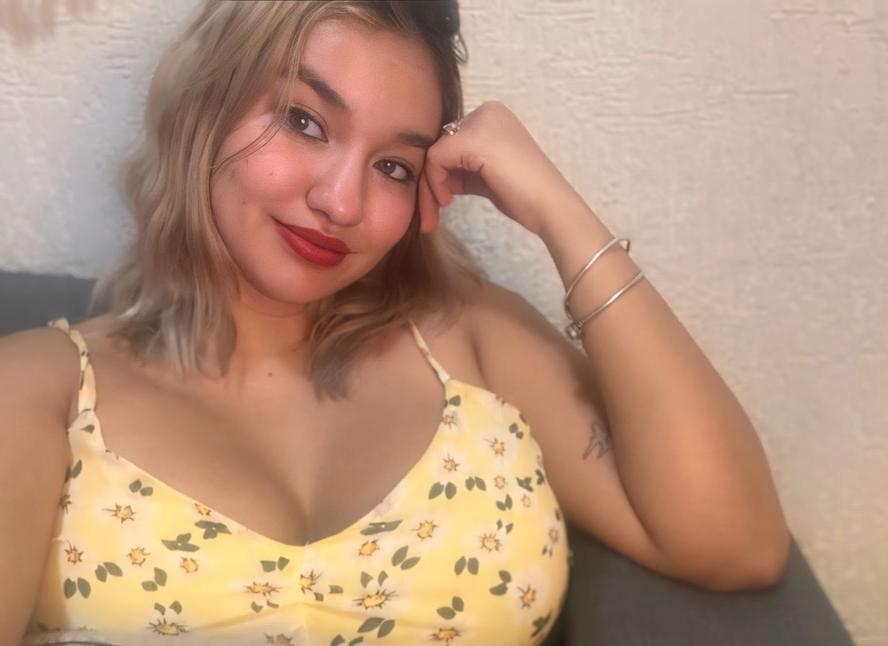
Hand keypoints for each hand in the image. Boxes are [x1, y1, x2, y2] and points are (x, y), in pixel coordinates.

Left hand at [416, 100, 583, 237]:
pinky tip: (447, 199)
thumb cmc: (523, 195)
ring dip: (430, 184)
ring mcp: (480, 122)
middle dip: (432, 178)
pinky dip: (434, 181)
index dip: (441, 171)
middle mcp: (485, 112)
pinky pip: (435, 158)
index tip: (443, 198)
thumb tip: (435, 175)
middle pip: (441, 144)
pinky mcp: (472, 139)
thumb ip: (462, 167)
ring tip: (439, 208)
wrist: (549, 206)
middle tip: (435, 208)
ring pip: (434, 151)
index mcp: (492, 116)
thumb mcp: (486, 174)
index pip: (451, 140)